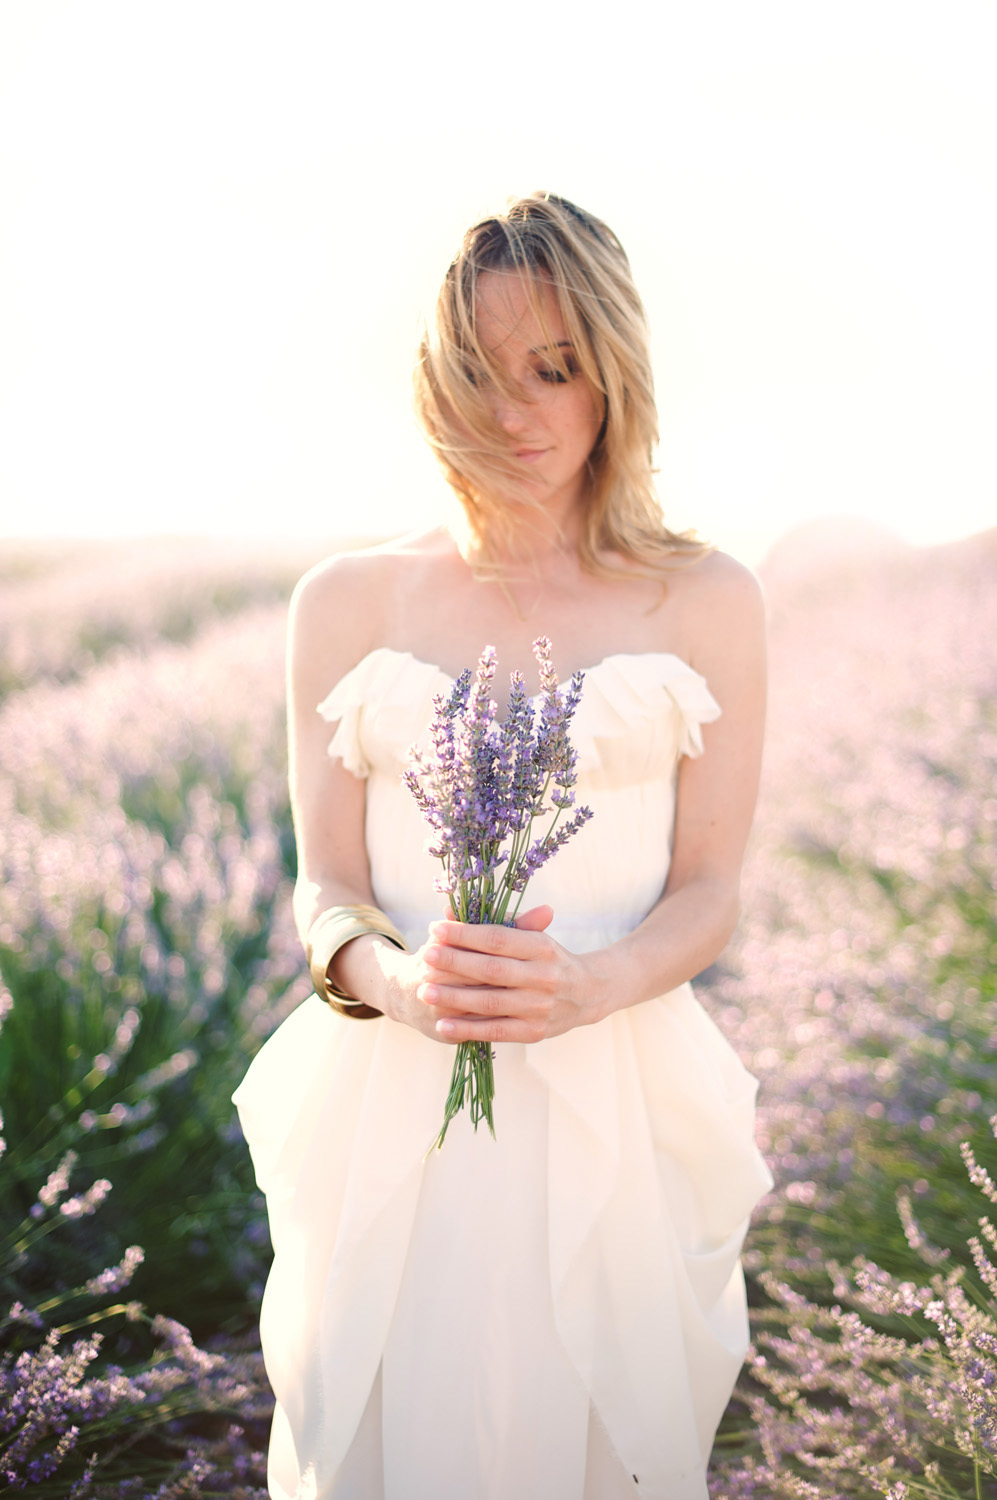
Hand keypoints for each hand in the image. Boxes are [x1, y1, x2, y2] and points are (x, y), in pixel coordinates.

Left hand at [415, 905, 606, 1043]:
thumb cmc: (549, 960)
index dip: (464, 934)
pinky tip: (442, 1024)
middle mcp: (543, 976)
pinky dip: (467, 1029)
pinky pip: (496, 1031)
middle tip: (426, 956)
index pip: (497, 938)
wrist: (588, 994)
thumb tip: (453, 910)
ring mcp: (540, 1007)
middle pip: (491, 969)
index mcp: (542, 947)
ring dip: (454, 997)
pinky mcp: (534, 1032)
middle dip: (455, 962)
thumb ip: (498, 925)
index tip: (436, 929)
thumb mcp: (533, 937)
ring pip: (490, 1002)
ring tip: (425, 991)